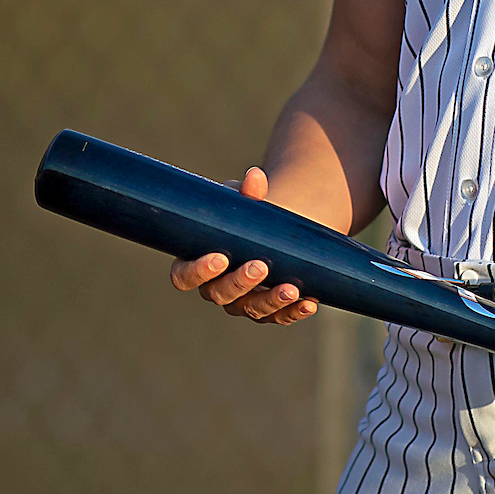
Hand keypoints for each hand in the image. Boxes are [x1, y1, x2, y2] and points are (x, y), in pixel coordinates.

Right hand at [166, 166, 320, 326]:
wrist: (274, 231)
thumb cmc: (247, 216)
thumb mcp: (243, 203)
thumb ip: (247, 192)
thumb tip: (255, 176)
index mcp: (197, 263)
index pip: (184, 277)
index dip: (198, 272)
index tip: (220, 258)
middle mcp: (216, 288)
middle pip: (220, 295)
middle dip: (240, 283)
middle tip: (260, 266)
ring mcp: (243, 303)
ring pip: (252, 309)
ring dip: (270, 301)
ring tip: (291, 288)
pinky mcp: (270, 310)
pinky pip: (280, 316)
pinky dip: (295, 311)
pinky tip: (309, 302)